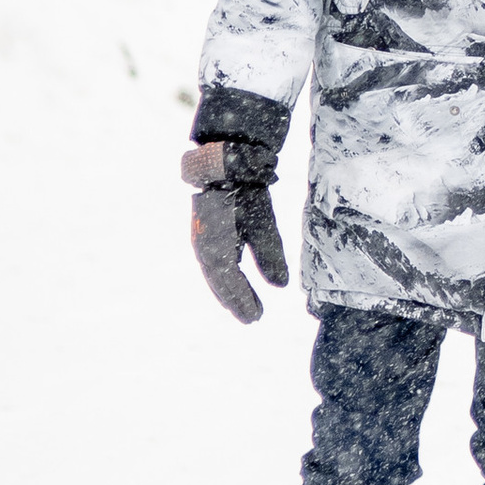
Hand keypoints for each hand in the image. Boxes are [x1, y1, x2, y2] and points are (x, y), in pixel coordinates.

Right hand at [182, 137, 289, 322]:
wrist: (223, 165)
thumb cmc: (244, 194)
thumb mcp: (262, 224)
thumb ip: (270, 255)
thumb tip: (281, 286)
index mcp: (217, 250)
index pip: (231, 284)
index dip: (243, 301)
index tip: (257, 317)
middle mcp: (205, 250)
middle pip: (220, 284)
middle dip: (236, 301)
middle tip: (253, 319)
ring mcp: (202, 242)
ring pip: (215, 276)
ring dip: (229, 292)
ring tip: (244, 307)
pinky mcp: (206, 234)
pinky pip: (213, 264)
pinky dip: (223, 278)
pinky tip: (233, 282)